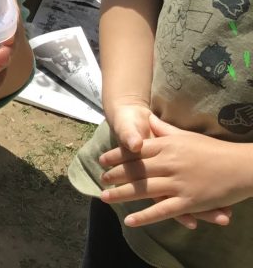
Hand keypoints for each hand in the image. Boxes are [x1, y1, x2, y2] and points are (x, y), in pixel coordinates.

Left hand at [102, 100, 211, 229]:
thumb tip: (147, 118)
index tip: (102, 160)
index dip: (117, 156)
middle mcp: (169, 163)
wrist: (241, 165)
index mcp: (168, 146)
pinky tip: (130, 220)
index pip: (136, 151)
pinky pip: (163, 210)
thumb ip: (164, 129)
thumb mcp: (185, 135)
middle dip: (115, 175)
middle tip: (100, 179)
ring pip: (143, 190)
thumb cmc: (213, 149)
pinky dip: (145, 216)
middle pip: (136, 170)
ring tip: (104, 197)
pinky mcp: (189, 201)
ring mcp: (179, 183)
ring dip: (121, 194)